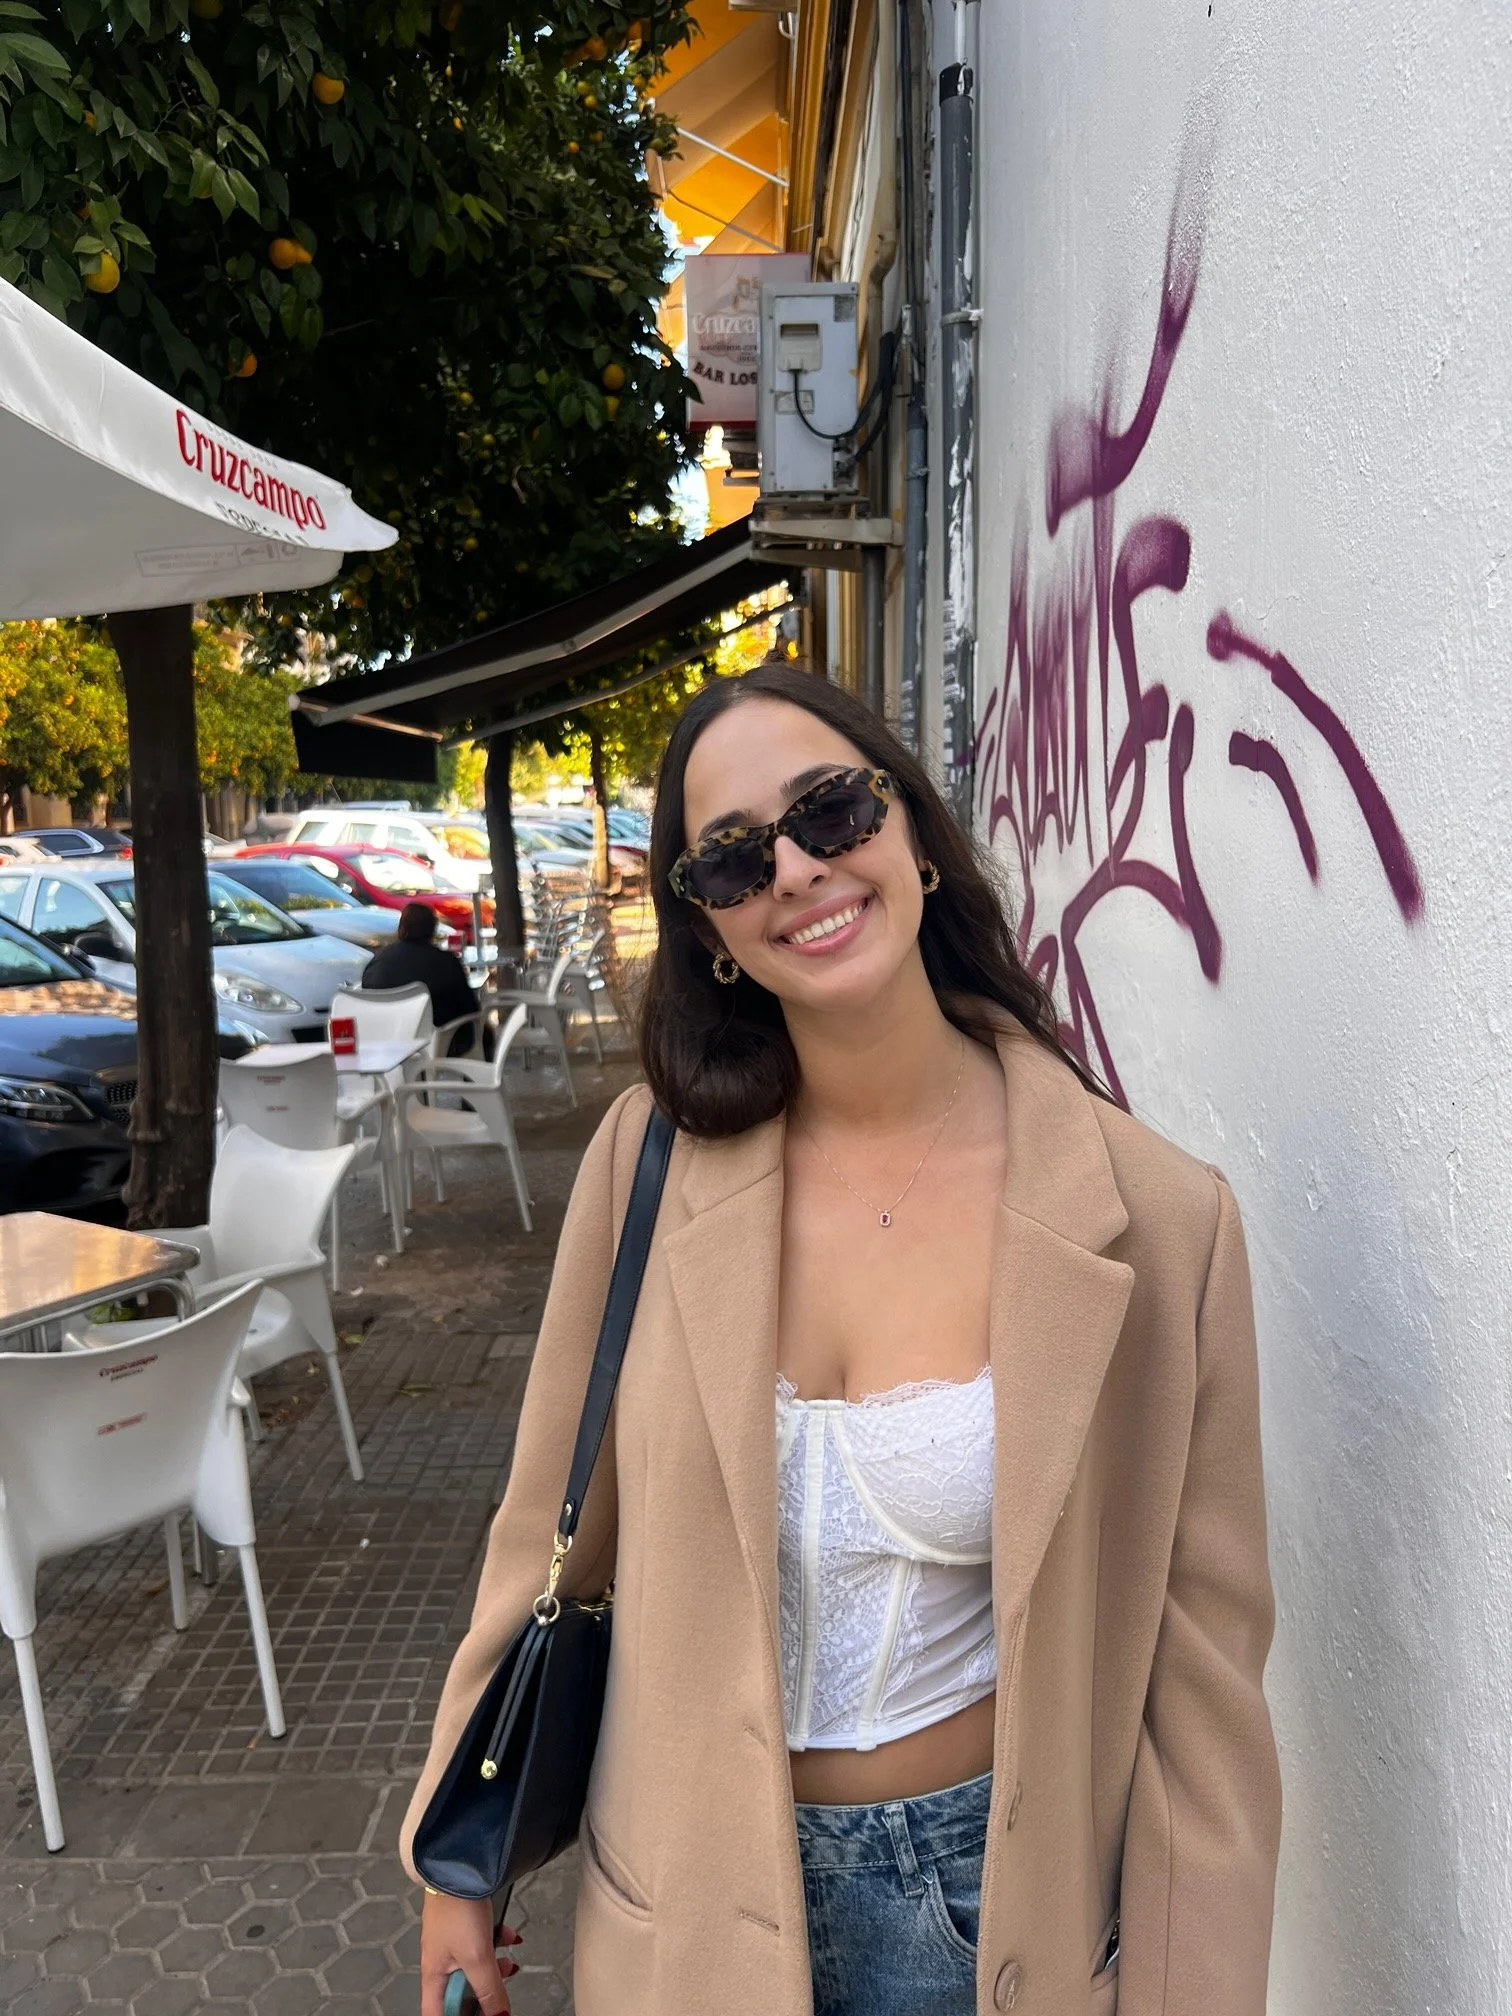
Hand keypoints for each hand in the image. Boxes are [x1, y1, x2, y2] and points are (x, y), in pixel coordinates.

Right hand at [419, 1889, 521, 2015]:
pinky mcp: (464, 1924)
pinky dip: (496, 1944)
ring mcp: (452, 1941)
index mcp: (433, 1975)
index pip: (435, 2013)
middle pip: (458, 1993)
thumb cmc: (457, 1908)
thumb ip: (489, 1990)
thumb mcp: (477, 1958)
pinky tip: (510, 1939)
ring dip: (492, 1969)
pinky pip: (481, 1944)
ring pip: (473, 1968)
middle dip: (480, 1995)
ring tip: (508, 1965)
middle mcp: (440, 1960)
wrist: (460, 1865)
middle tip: (497, 1995)